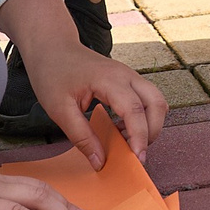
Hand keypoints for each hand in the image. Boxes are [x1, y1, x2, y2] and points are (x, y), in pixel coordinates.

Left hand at [0, 0, 168, 168]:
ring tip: (128, 141)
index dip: (139, 136)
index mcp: (109, 80)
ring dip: (150, 124)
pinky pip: (147, 99)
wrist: (52, 47)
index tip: (137, 159)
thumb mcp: (59, 110)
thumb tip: (100, 161)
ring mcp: (129, 75)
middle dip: (152, 131)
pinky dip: (144, 117)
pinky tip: (123, 129)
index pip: (134, 110)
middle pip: (157, 104)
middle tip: (135, 153)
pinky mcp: (127, 80)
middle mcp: (126, 75)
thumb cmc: (53, 74)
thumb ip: (82, 137)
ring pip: (156, 101)